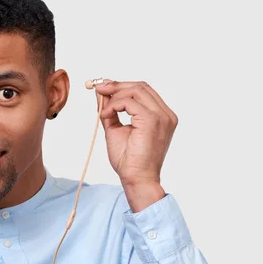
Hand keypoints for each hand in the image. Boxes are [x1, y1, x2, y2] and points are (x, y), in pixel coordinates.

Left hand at [94, 80, 177, 210]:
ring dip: (114, 95)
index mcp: (161, 115)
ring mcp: (161, 116)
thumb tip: (101, 93)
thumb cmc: (129, 160)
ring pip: (136, 90)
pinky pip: (129, 102)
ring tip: (102, 109)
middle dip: (116, 85)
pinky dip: (114, 105)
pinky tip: (105, 115)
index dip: (121, 85)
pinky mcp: (152, 121)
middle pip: (140, 86)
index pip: (142, 91)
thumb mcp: (115, 128)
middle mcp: (165, 114)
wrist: (136, 179)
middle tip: (97, 88)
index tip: (102, 86)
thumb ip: (111, 110)